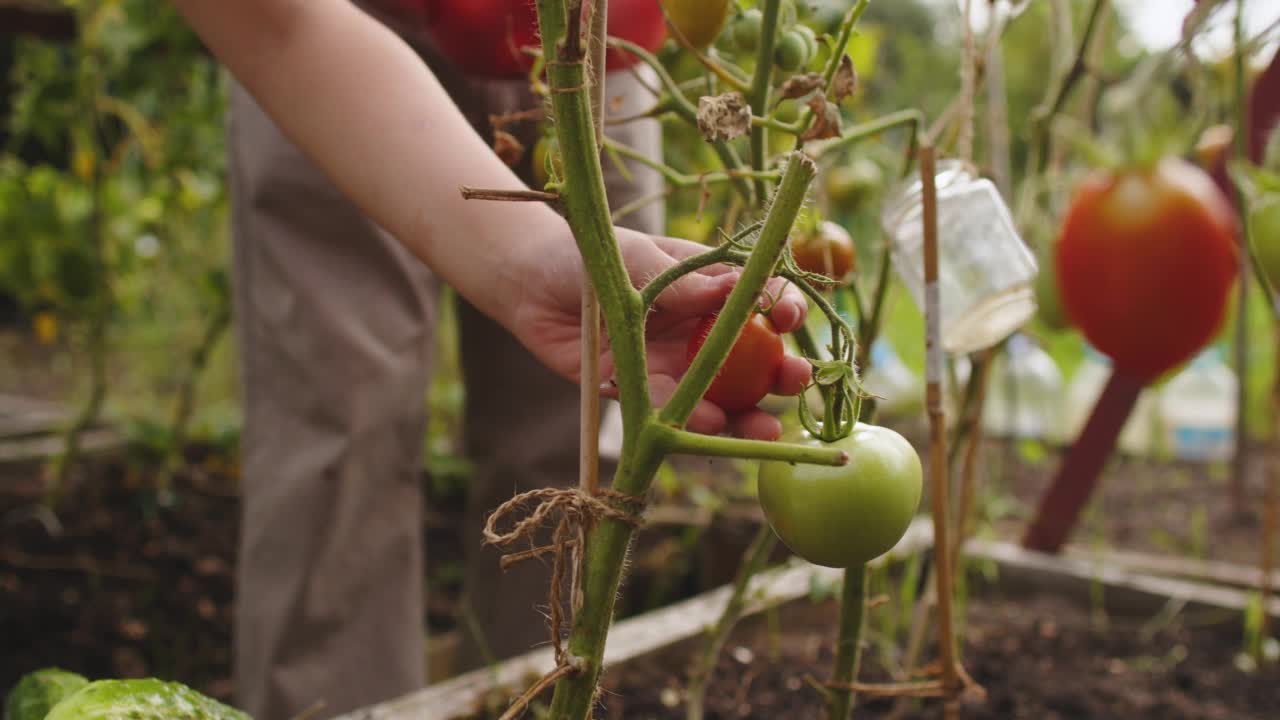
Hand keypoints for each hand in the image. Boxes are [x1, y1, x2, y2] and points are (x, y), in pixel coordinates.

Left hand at [509, 226, 811, 440]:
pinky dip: (692, 421)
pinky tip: (709, 423)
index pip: (760, 298)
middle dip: (782, 370)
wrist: (531, 283)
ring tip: (767, 426)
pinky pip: (672, 411)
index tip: (788, 316)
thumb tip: (732, 288)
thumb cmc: (590, 256)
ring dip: (748, 413)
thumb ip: (681, 280)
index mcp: (708, 286)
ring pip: (722, 396)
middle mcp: (699, 330)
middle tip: (796, 377)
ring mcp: (674, 363)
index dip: (782, 307)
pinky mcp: (641, 391)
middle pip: (754, 357)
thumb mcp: (638, 258)